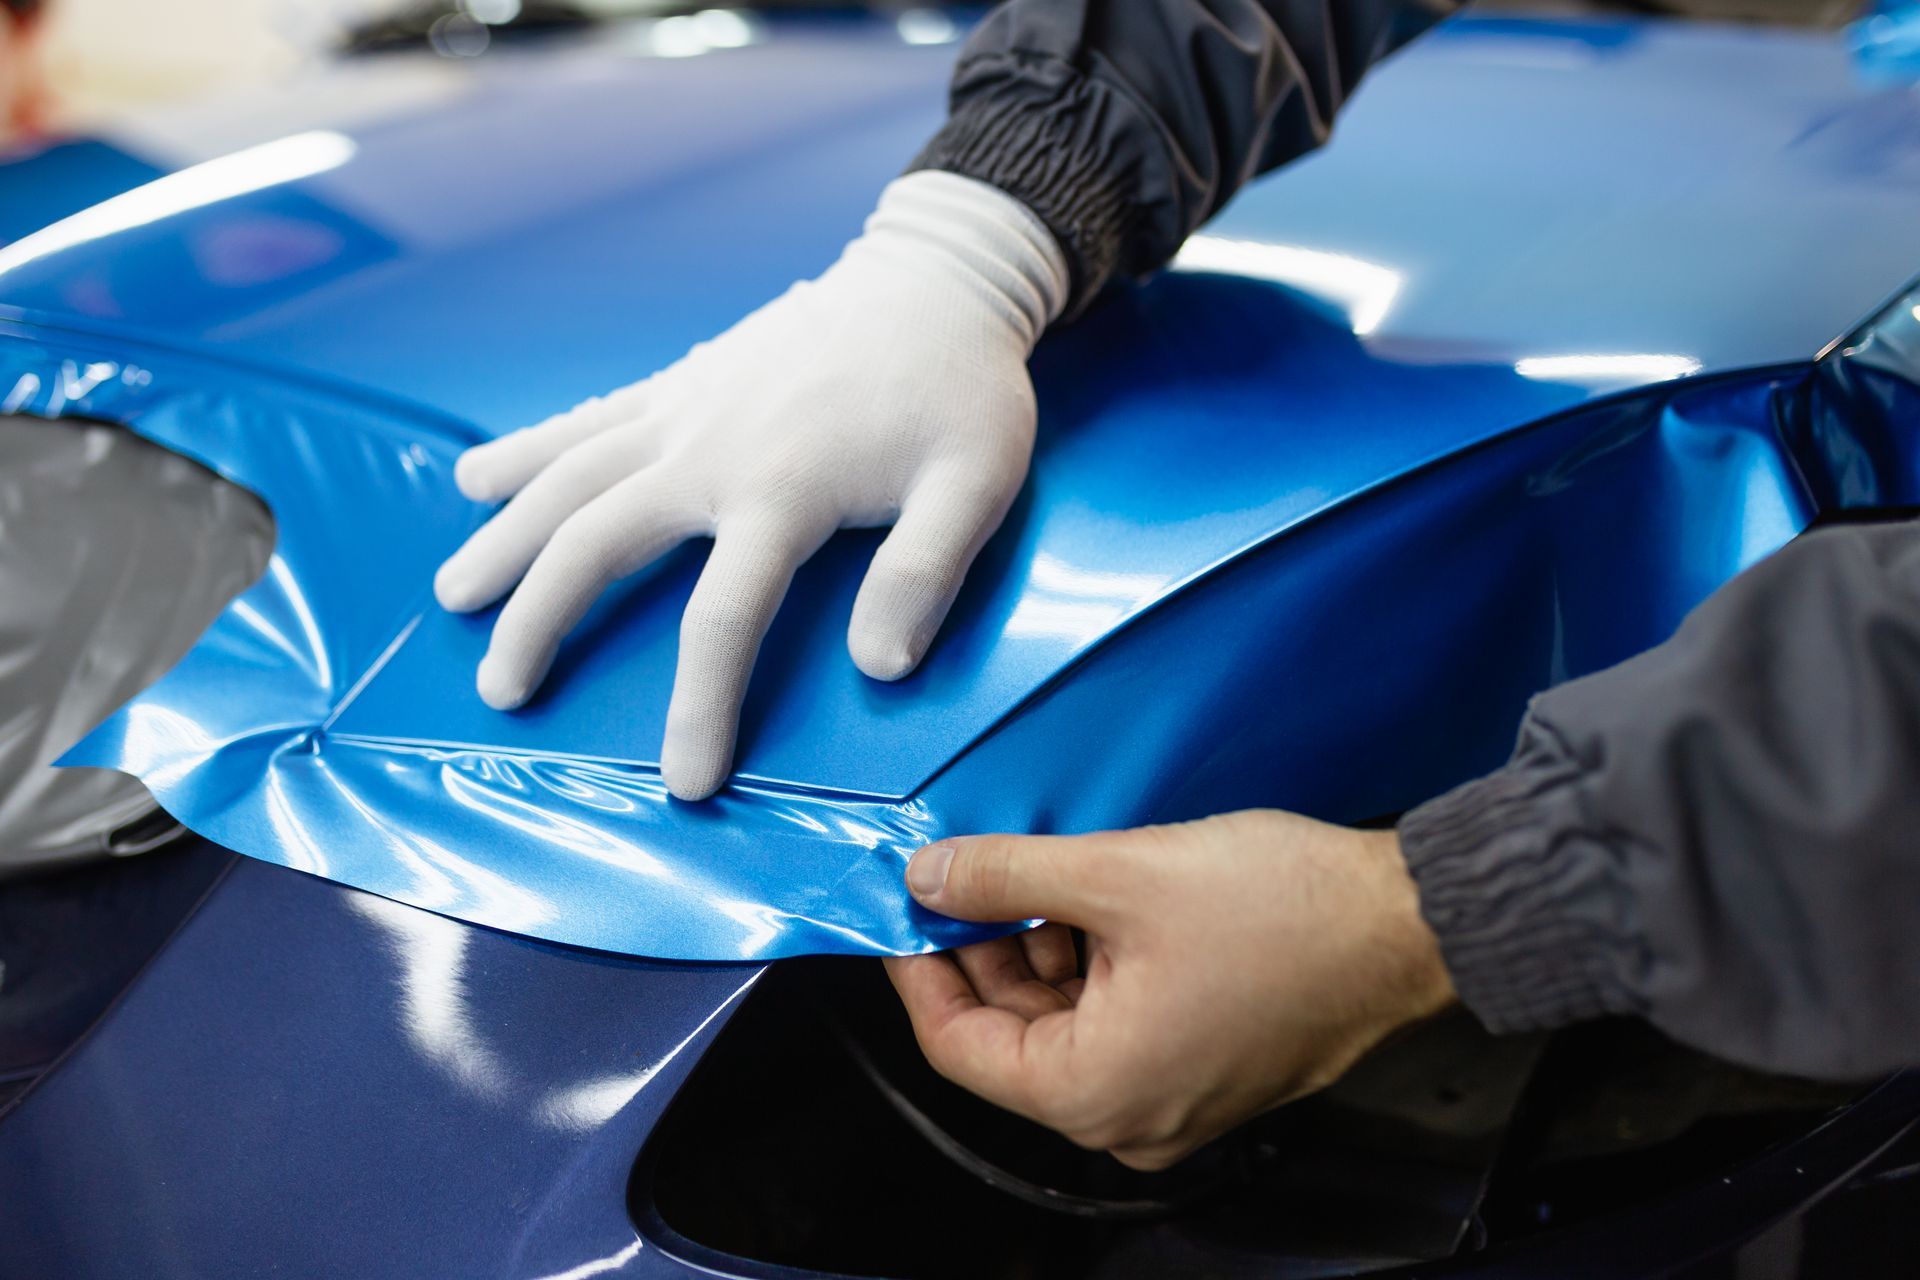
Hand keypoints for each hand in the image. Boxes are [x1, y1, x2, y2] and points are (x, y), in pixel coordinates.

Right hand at [434, 172, 1066, 799]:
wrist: (934, 279)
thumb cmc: (961, 392)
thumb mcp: (976, 483)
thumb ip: (926, 572)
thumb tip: (880, 667)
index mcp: (785, 490)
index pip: (722, 619)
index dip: (699, 706)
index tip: (683, 781)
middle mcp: (712, 451)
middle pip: (598, 543)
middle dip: (542, 621)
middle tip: (502, 691)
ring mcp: (686, 410)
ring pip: (568, 479)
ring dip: (506, 539)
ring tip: (454, 599)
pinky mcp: (680, 381)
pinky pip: (586, 419)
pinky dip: (526, 449)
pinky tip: (474, 479)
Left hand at [884, 811, 1455, 1169]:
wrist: (1407, 923)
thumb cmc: (1285, 911)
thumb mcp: (1116, 874)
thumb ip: (1006, 876)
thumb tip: (930, 878)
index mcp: (1095, 1093)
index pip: (957, 1044)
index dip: (919, 968)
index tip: (905, 909)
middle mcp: (1129, 1121)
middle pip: (1011, 1037)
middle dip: (985, 951)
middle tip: (972, 874)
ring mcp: (1172, 1104)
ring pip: (1064, 1027)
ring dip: (1042, 953)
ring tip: (1045, 876)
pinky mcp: (1206, 1074)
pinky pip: (1116, 1028)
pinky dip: (1093, 970)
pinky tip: (1096, 904)